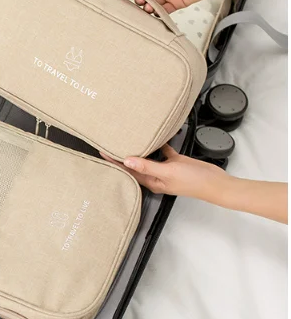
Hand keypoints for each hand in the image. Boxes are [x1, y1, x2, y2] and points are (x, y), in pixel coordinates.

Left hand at [101, 144, 229, 201]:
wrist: (216, 183)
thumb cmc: (193, 181)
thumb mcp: (168, 171)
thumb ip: (147, 165)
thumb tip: (127, 160)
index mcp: (151, 181)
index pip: (127, 170)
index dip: (114, 161)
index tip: (103, 151)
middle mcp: (155, 176)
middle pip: (134, 164)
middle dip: (122, 155)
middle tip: (110, 143)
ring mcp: (165, 169)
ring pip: (148, 157)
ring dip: (139, 149)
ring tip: (128, 138)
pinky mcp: (175, 162)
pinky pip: (164, 152)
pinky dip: (159, 144)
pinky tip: (155, 135)